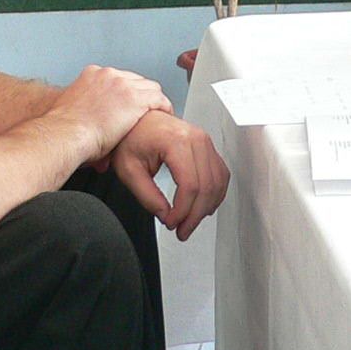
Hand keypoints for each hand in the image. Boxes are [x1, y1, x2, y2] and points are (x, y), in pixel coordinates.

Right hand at [51, 65, 172, 162]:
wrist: (65, 134)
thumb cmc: (64, 132)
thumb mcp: (71, 113)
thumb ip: (84, 116)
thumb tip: (91, 134)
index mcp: (91, 75)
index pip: (118, 78)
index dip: (125, 92)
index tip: (127, 103)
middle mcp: (108, 75)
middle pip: (135, 79)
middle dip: (140, 94)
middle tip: (144, 109)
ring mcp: (123, 85)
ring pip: (149, 87)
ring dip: (153, 100)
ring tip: (156, 111)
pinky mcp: (135, 98)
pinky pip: (158, 99)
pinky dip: (163, 106)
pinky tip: (165, 114)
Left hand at [109, 110, 229, 240]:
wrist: (139, 119)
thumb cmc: (132, 137)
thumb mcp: (129, 170)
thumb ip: (147, 197)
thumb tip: (166, 215)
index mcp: (176, 141)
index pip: (189, 185)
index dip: (182, 211)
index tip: (171, 223)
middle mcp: (196, 139)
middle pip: (206, 186)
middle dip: (195, 214)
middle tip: (182, 230)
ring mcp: (205, 140)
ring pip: (218, 181)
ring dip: (207, 206)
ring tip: (191, 221)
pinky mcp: (208, 145)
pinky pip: (221, 172)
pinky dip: (216, 193)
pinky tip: (205, 205)